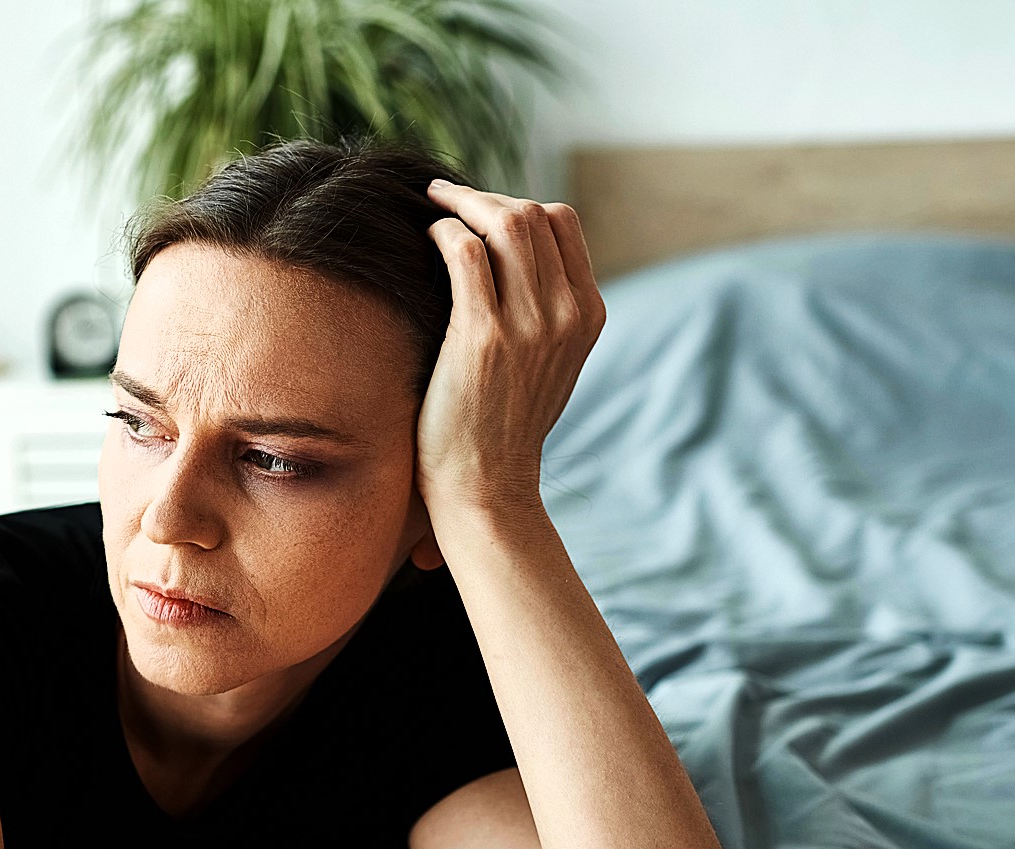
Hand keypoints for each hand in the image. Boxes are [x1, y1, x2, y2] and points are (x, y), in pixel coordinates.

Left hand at [418, 179, 606, 516]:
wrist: (487, 486)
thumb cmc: (504, 425)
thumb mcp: (549, 363)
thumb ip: (547, 311)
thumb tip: (513, 254)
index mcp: (588, 315)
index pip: (562, 222)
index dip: (518, 203)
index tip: (482, 208)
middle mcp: (567, 314)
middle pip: (532, 214)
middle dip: (485, 197)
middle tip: (447, 197)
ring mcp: (529, 324)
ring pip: (504, 222)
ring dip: (462, 203)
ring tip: (434, 206)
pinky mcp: (484, 336)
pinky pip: (463, 251)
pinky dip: (443, 231)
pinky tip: (427, 239)